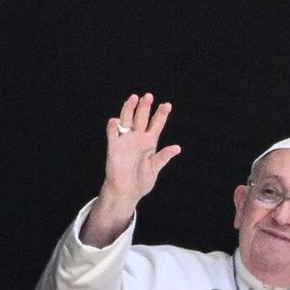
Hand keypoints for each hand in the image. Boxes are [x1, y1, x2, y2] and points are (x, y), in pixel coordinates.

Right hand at [81, 93, 181, 246]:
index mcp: (149, 143)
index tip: (167, 105)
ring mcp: (125, 142)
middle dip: (144, 107)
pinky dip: (113, 127)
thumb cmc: (141, 181)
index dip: (161, 115)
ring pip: (127, 121)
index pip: (156, 125)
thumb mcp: (154, 168)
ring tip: (133, 98)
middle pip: (141, 118)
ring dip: (129, 110)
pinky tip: (116, 121)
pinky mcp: (114, 148)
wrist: (126, 192)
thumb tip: (177, 147)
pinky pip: (112, 134)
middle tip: (148, 96)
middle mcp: (137, 139)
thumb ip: (163, 157)